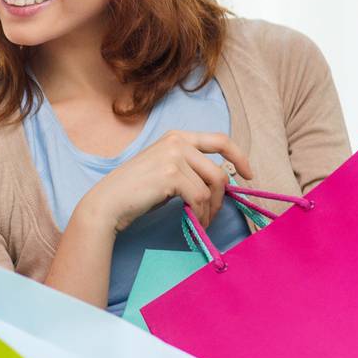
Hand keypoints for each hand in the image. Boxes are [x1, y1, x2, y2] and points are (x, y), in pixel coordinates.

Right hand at [77, 129, 252, 234]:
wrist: (108, 202)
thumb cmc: (135, 191)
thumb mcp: (165, 169)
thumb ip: (190, 168)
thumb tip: (222, 181)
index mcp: (176, 137)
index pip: (220, 140)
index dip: (239, 156)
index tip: (249, 174)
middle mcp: (177, 141)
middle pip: (218, 171)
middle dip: (221, 197)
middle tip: (213, 214)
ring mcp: (173, 156)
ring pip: (211, 187)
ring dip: (210, 209)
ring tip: (201, 221)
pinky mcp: (171, 174)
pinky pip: (199, 198)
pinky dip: (200, 214)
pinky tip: (193, 221)